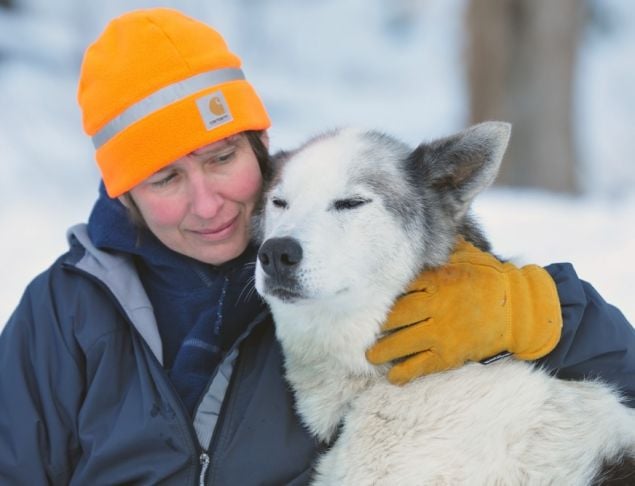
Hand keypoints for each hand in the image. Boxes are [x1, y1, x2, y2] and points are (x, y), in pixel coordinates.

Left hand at [366, 238, 562, 384]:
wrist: (520, 311)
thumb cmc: (491, 279)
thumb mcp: (468, 255)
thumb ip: (444, 246)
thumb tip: (427, 226)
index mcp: (439, 279)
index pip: (401, 287)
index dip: (382, 294)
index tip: (366, 298)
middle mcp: (436, 306)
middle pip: (396, 316)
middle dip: (377, 324)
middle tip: (361, 329)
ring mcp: (442, 332)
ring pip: (402, 342)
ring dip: (383, 350)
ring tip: (370, 355)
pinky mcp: (450, 354)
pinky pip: (421, 365)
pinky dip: (404, 372)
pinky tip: (392, 377)